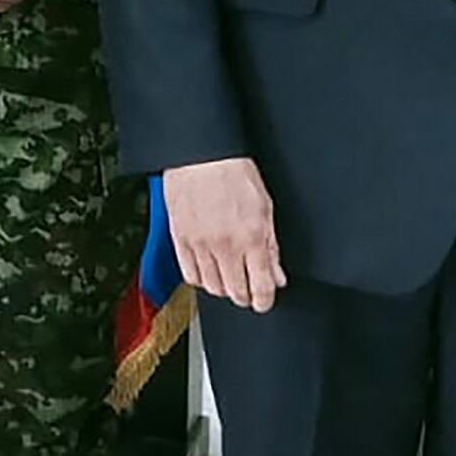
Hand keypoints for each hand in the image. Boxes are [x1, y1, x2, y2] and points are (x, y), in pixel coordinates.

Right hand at [163, 157, 285, 312]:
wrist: (202, 154)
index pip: (261, 287)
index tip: (264, 301)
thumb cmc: (234, 172)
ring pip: (212, 287)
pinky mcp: (179, 240)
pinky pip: (190, 274)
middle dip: (245, 297)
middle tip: (249, 290)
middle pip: (235, 293)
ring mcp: (199, 244)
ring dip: (224, 288)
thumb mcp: (265, 206)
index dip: (265, 301)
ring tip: (230, 279)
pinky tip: (209, 271)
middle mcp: (225, 245)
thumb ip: (271, 246)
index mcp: (251, 236)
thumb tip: (276, 275)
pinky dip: (201, 279)